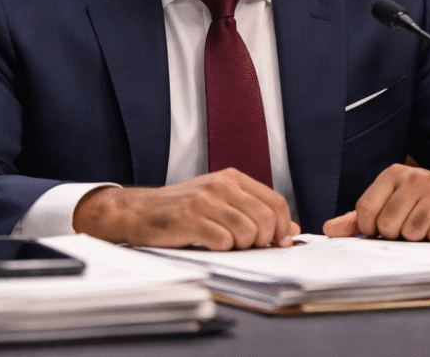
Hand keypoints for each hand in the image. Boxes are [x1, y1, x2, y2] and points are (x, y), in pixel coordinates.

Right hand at [72, 168, 299, 249]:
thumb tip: (290, 230)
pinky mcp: (190, 219)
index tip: (278, 243)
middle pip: (265, 219)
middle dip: (262, 241)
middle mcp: (221, 185)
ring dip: (241, 247)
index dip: (282, 227)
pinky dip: (221, 250)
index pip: (276, 202)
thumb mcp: (221, 202)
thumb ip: (254, 211)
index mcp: (233, 178)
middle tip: (248, 247)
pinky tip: (208, 245)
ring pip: (247, 232)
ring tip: (225, 244)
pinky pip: (223, 242)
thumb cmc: (182, 209)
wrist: (139, 211)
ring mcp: (205, 201)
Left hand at [322, 164, 429, 241]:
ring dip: (418, 238)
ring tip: (425, 225)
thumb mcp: (386, 204)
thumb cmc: (416, 203)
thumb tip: (329, 229)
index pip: (366, 209)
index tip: (378, 230)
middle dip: (395, 235)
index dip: (369, 229)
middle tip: (406, 226)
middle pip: (389, 225)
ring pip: (413, 233)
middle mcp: (415, 177)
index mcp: (392, 174)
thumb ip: (357, 218)